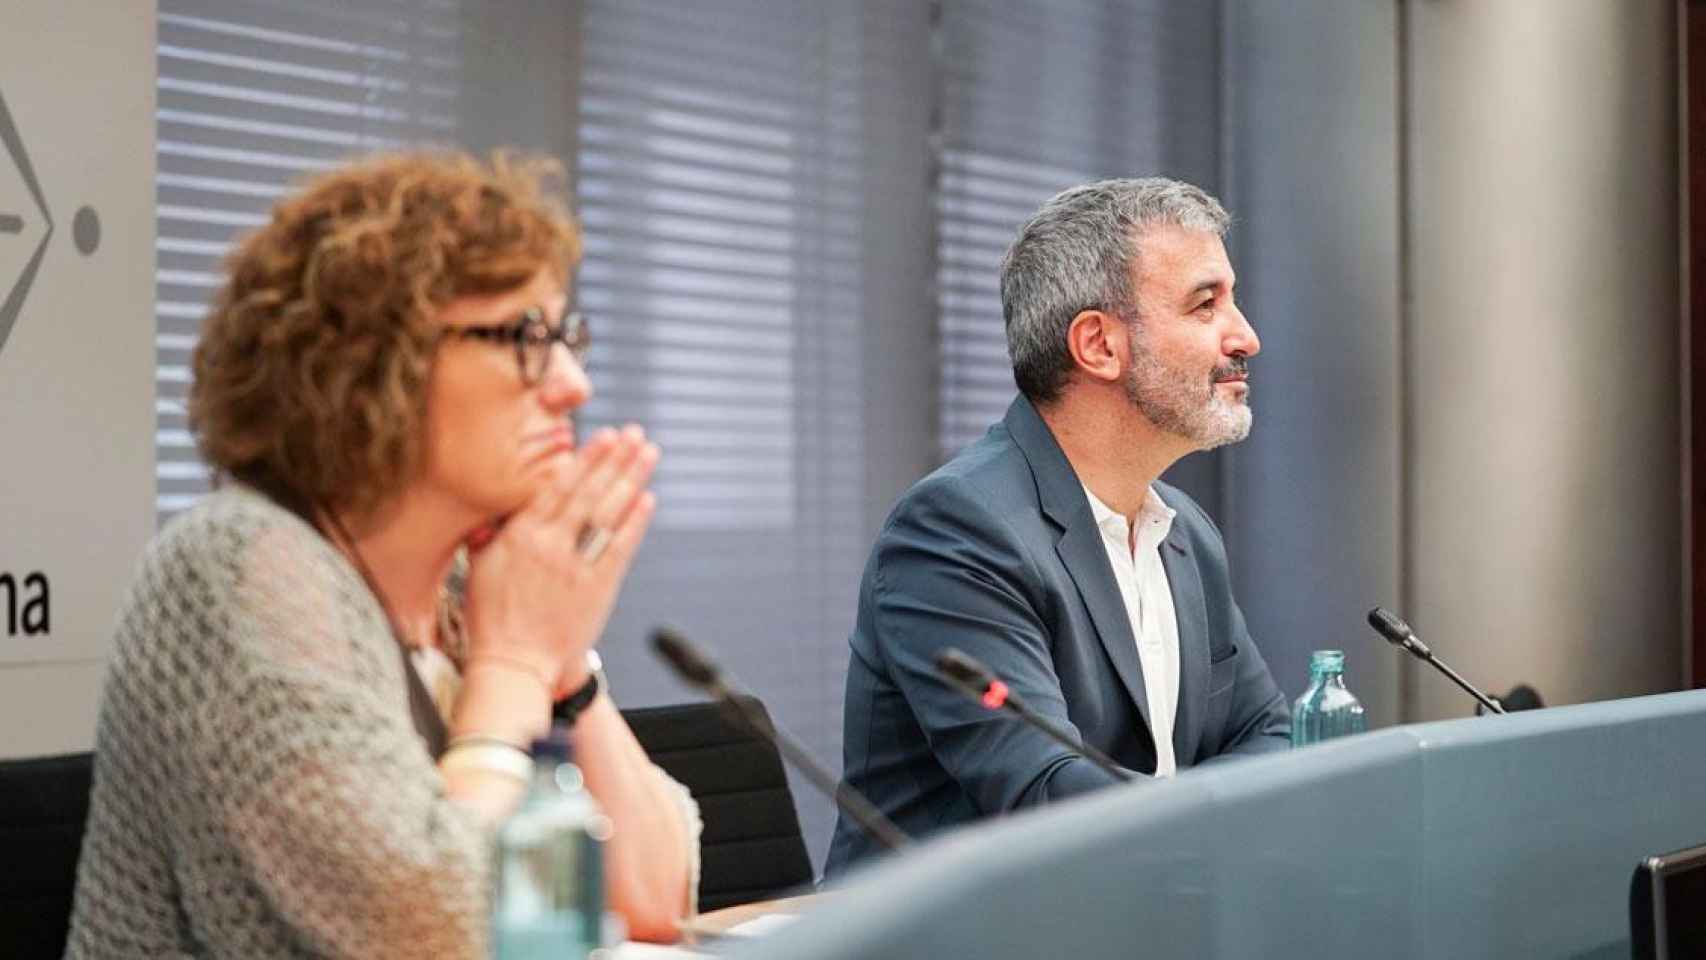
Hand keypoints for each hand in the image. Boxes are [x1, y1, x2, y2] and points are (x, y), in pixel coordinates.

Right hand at [461, 425, 658, 696]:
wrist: (515, 664)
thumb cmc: (493, 618)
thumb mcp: (480, 568)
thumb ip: (492, 532)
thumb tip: (498, 502)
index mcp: (520, 536)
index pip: (558, 487)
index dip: (585, 459)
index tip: (603, 435)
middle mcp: (550, 546)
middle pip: (589, 493)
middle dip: (614, 460)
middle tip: (635, 433)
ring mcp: (575, 567)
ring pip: (607, 514)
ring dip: (631, 480)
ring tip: (648, 454)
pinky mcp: (597, 589)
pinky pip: (619, 549)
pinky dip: (635, 523)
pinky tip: (648, 499)